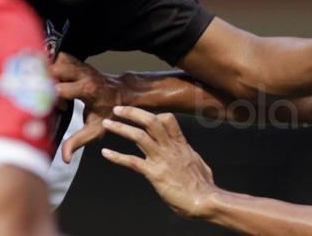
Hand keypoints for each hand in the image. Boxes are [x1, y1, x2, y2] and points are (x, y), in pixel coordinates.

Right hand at [50, 53, 120, 161]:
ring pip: (53, 61)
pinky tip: (54, 79)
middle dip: (47, 83)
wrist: (120, 92)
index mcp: (86, 89)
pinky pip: (55, 57)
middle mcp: (82, 73)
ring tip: (52, 87)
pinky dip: (50, 66)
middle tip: (51, 95)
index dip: (54, 99)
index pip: (60, 89)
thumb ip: (78, 142)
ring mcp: (78, 64)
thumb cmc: (107, 112)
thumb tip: (65, 159)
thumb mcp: (94, 130)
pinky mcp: (74, 59)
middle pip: (53, 70)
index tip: (62, 108)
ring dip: (48, 74)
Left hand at [100, 106, 218, 219]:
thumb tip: (189, 154)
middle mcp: (170, 148)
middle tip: (117, 109)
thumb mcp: (198, 164)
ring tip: (106, 124)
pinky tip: (105, 153)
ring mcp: (162, 159)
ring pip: (139, 136)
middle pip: (151, 121)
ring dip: (120, 128)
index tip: (140, 114)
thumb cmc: (204, 187)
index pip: (167, 119)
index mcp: (181, 145)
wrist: (206, 201)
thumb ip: (189, 156)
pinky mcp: (155, 174)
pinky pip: (132, 162)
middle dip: (132, 112)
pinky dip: (117, 156)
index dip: (153, 113)